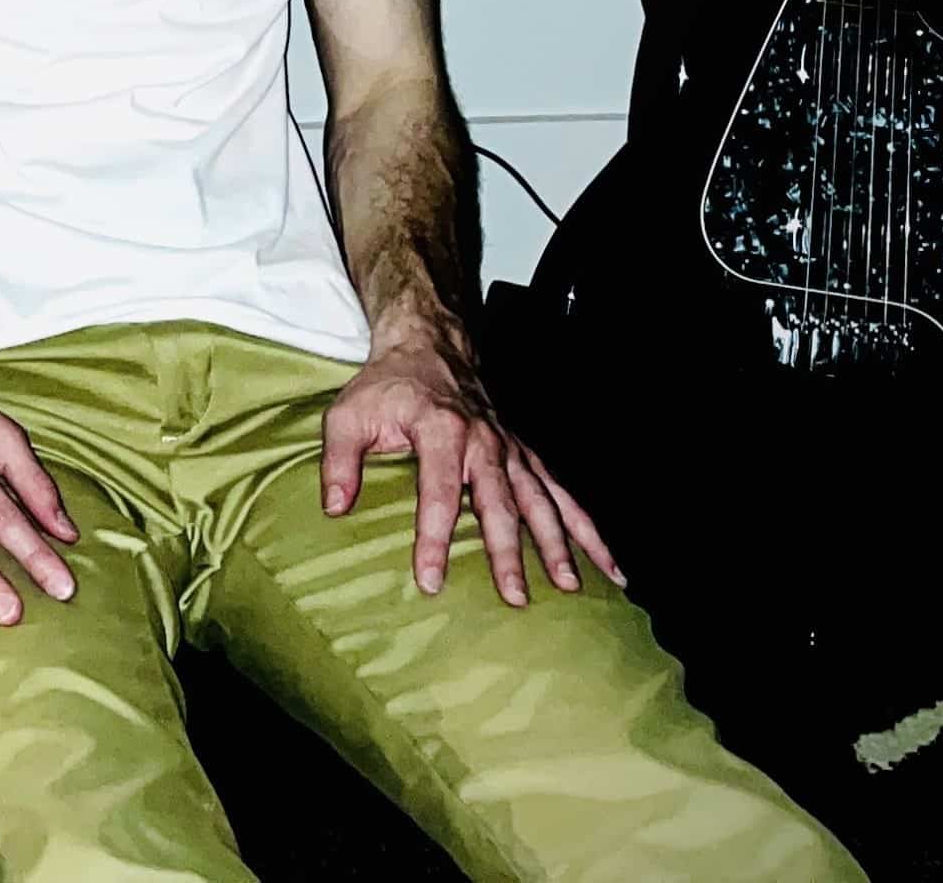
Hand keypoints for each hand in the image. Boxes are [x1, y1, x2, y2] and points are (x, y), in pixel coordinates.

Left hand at [320, 339, 620, 605]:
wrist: (430, 345)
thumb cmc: (387, 386)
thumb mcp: (348, 414)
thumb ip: (339, 460)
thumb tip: (335, 508)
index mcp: (440, 431)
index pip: (437, 493)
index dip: (433, 539)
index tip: (429, 580)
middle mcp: (484, 441)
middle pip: (500, 503)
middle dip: (508, 552)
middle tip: (514, 597)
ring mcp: (510, 449)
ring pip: (542, 500)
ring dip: (559, 544)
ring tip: (571, 587)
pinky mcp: (525, 456)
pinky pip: (562, 493)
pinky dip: (587, 528)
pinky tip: (607, 563)